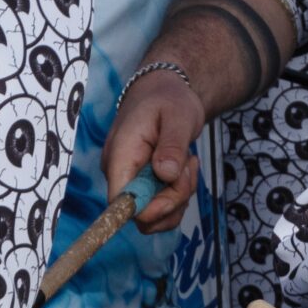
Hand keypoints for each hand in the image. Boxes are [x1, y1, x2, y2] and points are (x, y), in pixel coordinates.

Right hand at [101, 74, 204, 231]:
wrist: (163, 93)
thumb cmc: (169, 99)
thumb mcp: (179, 115)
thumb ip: (172, 145)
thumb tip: (166, 175)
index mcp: (120, 156)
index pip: (120, 203)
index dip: (148, 208)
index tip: (174, 183)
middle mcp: (118, 175)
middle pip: (142, 213)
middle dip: (175, 196)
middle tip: (189, 164)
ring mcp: (129, 183)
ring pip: (155, 215)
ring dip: (179, 195)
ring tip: (187, 162)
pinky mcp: (142, 187)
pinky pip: (160, 207)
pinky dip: (178, 195)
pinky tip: (184, 170)